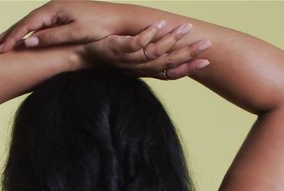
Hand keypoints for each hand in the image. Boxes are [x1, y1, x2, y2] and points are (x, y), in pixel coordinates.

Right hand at [0, 0, 120, 53]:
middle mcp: (53, 6)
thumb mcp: (76, 33)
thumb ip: (52, 37)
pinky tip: (24, 39)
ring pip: (31, 23)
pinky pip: (39, 24)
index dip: (13, 38)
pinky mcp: (63, 15)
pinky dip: (28, 32)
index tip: (1, 50)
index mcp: (54, 9)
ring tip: (1, 42)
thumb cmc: (101, 28)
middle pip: (25, 21)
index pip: (27, 25)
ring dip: (16, 33)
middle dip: (8, 34)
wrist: (120, 19)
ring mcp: (58, 10)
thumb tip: (30, 42)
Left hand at [77, 20, 211, 80]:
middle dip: (188, 54)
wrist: (77, 55)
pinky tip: (160, 24)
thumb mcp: (128, 59)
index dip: (188, 69)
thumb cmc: (104, 56)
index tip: (206, 62)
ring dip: (172, 40)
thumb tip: (167, 51)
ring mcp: (126, 58)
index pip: (169, 73)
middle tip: (206, 45)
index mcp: (142, 71)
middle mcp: (136, 67)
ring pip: (154, 52)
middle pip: (166, 62)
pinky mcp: (116, 48)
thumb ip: (146, 55)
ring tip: (187, 28)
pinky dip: (149, 33)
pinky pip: (136, 42)